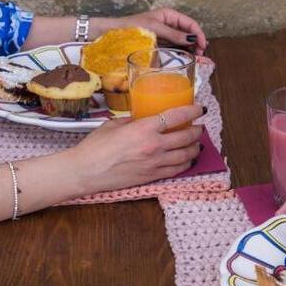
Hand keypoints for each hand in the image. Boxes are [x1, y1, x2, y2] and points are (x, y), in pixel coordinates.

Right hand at [72, 104, 204, 192]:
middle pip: (186, 136)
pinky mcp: (152, 177)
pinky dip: (186, 163)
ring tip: (196, 143)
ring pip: (186, 155)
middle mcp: (154, 146)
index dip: (192, 111)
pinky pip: (177, 170)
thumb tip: (145, 119)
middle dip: (197, 130)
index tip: (199, 109)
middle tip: (199, 127)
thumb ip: (135, 121)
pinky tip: (187, 159)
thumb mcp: (115, 124)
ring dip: (195, 148)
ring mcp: (155, 163)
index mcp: (144, 128)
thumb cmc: (95, 147)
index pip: (177, 116)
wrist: (86, 171)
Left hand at [101, 8, 206, 54]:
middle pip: (188, 32)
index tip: (202, 45)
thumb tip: (192, 38)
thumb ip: (174, 34)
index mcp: (169, 15)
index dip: (198, 33)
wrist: (113, 34)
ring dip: (190, 49)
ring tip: (196, 58)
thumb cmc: (132, 27)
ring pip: (182, 41)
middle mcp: (168, 24)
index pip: (189, 23)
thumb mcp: (155, 28)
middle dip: (196, 42)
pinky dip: (181, 52)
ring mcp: (164, 35)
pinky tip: (186, 58)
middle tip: (201, 55)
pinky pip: (174, 48)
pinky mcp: (159, 44)